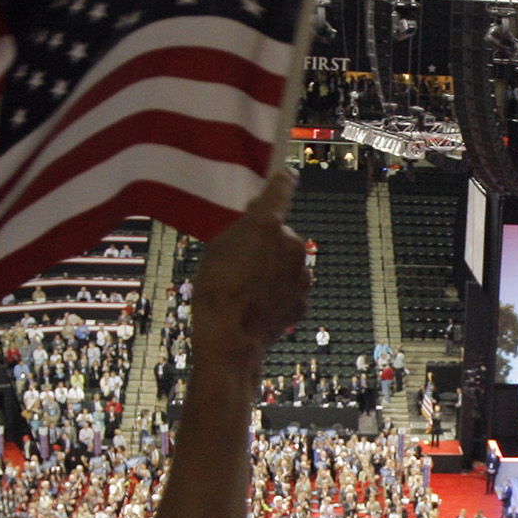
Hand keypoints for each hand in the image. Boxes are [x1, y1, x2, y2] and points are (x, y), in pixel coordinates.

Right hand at [191, 167, 310, 381]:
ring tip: (246, 287)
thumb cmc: (215, 291)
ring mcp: (301, 274)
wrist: (230, 340)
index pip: (282, 187)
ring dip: (273, 268)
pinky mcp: (302, 300)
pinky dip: (277, 293)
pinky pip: (289, 288)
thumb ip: (239, 227)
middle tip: (240, 259)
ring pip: (287, 262)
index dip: (280, 181)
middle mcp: (291, 244)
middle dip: (266, 241)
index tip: (283, 177)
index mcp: (267, 224)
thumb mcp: (215, 247)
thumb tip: (255, 217)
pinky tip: (256, 304)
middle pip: (281, 232)